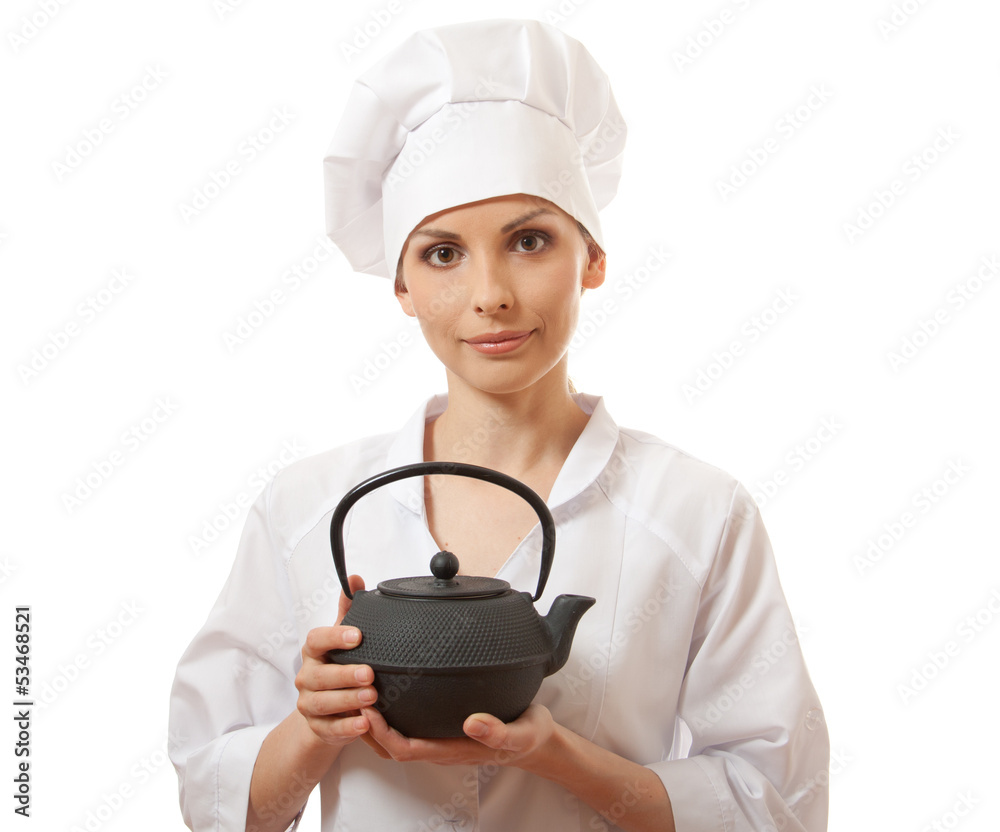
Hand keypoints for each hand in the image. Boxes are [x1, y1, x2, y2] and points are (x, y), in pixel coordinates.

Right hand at [294, 575, 375, 745]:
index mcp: (313, 652)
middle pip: (320, 675)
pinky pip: (329, 729)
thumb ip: (348, 609)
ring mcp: (308, 703)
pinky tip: (365, 724)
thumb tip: (354, 578)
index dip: (335, 637)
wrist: (326, 709)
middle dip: (345, 675)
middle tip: (370, 674)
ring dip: (348, 701)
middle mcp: (307, 677)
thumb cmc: (338, 665)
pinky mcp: (317, 727)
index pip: (316, 640)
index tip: (358, 635)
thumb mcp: (343, 638)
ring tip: (371, 698)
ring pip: (323, 703)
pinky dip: (347, 728)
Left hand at [359, 703, 556, 767]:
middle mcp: (440, 747)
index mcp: (452, 750)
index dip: (381, 732)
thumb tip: (472, 723)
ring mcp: (440, 739)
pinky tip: (390, 689)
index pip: (404, 749)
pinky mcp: (443, 728)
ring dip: (376, 720)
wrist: (537, 741)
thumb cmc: (527, 737)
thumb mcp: (520, 733)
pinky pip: (410, 726)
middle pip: (391, 746)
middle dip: (368, 725)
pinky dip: (393, 714)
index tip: (369, 707)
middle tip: (355, 692)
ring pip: (397, 737)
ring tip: (362, 689)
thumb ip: (498, 731)